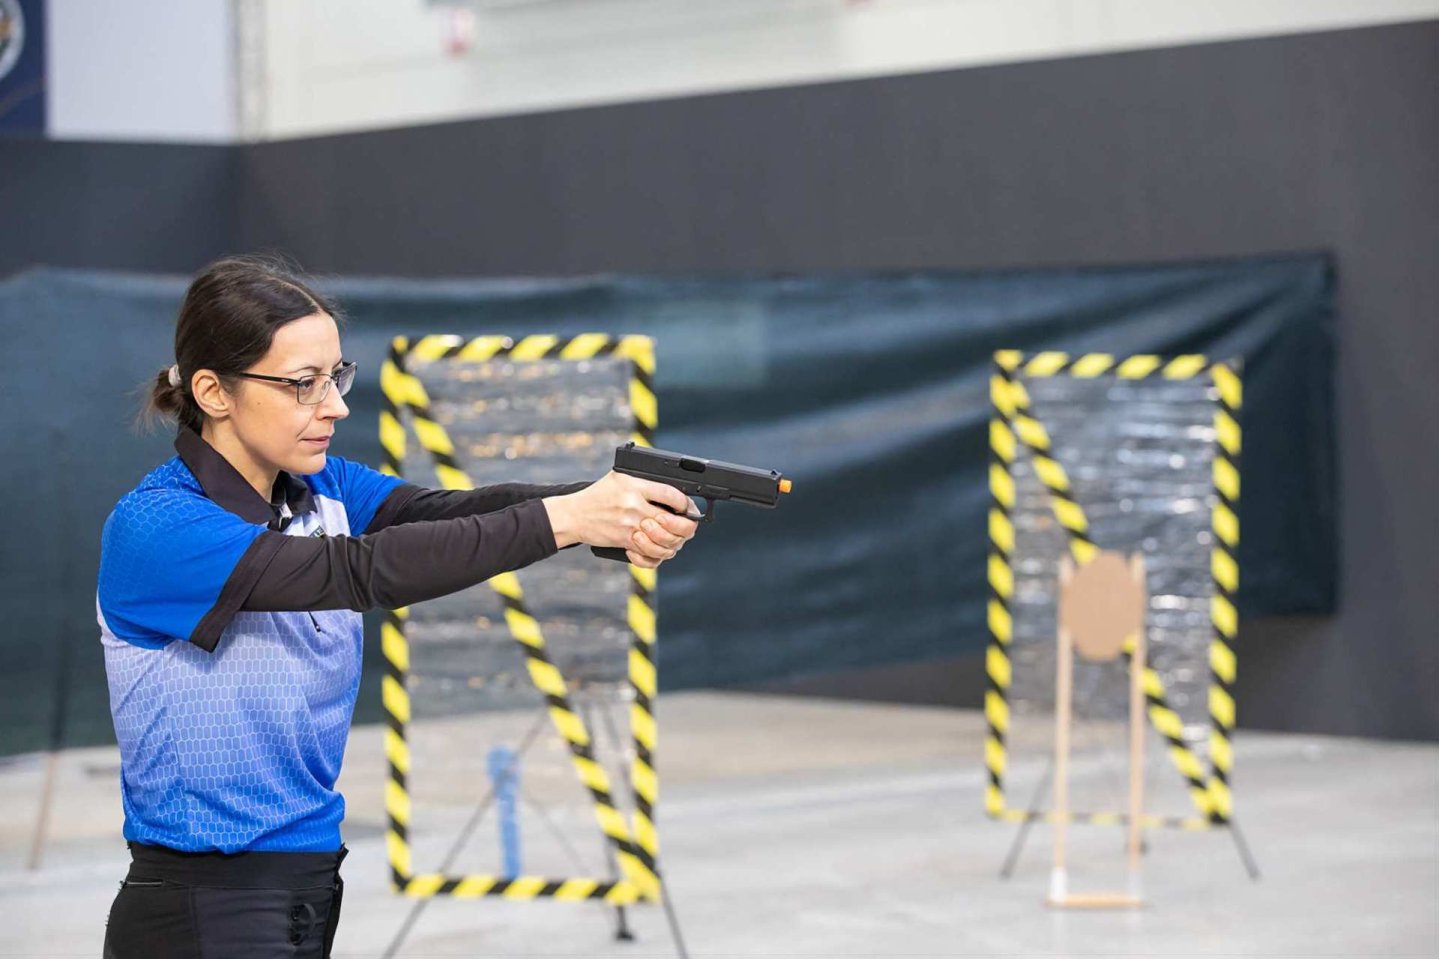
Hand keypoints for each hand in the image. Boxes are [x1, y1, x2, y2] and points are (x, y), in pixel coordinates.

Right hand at [544, 472, 699, 567]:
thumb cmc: (599, 496)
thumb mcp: (620, 477)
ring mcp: (630, 525)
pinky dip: (655, 556)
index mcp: (635, 485)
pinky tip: (656, 550)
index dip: (685, 503)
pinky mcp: (624, 541)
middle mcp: (634, 505)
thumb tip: (674, 491)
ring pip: (663, 541)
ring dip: (673, 543)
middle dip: (685, 527)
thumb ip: (644, 481)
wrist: (574, 515)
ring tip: (673, 539)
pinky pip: (648, 554)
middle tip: (688, 527)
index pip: (671, 494)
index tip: (688, 507)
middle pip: (671, 521)